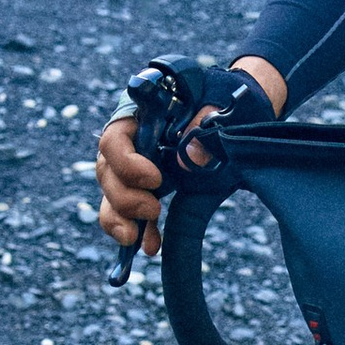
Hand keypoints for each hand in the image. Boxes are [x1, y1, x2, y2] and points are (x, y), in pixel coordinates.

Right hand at [95, 55, 284, 261]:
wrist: (237, 106)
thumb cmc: (223, 97)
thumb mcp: (219, 102)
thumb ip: (205, 121)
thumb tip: (189, 156)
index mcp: (138, 114)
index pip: (114, 140)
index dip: (126, 163)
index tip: (155, 179)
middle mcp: (128, 141)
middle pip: (106, 172)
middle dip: (124, 197)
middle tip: (153, 210)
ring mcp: (134, 166)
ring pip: (112, 195)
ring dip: (121, 220)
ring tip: (137, 240)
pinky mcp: (146, 188)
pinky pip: (130, 213)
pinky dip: (138, 232)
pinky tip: (151, 247)